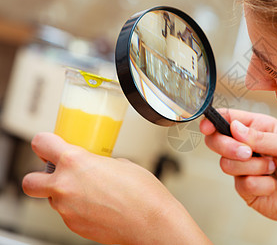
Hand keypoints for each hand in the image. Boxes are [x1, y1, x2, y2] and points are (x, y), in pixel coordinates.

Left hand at [22, 133, 210, 244]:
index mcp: (75, 161)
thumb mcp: (121, 164)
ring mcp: (67, 209)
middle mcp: (65, 186)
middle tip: (56, 174)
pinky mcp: (74, 226)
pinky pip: (68, 214)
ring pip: (52, 199)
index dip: (45, 143)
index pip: (41, 144)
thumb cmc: (143, 193)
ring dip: (64, 194)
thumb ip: (98, 163)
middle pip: (30, 181)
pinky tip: (99, 206)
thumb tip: (95, 167)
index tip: (49, 145)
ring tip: (91, 193)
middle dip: (39, 177)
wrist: (152, 223)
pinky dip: (78, 209)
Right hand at [200, 109, 276, 243]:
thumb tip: (234, 127)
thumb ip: (262, 136)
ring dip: (253, 167)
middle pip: (218, 140)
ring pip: (226, 163)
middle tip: (247, 152)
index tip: (207, 127)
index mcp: (259, 127)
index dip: (214, 120)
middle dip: (229, 146)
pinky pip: (240, 183)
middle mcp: (248, 145)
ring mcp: (245, 167)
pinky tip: (273, 186)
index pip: (230, 118)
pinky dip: (260, 185)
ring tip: (273, 169)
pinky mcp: (245, 188)